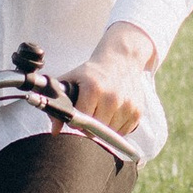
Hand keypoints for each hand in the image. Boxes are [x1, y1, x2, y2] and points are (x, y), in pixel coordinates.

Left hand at [66, 23, 156, 140]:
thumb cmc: (92, 73)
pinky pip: (123, 132)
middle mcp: (112, 97)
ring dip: (103, 128)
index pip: (81, 120)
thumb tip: (54, 131)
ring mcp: (127, 105)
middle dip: (89, 126)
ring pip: (109, 133)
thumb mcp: (72, 81)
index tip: (76, 115)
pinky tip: (113, 113)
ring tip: (101, 112)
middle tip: (88, 114)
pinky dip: (116, 127)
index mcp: (93, 88)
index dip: (76, 121)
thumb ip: (58, 104)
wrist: (122, 60)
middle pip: (95, 129)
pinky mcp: (137, 112)